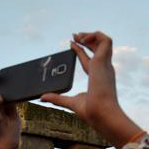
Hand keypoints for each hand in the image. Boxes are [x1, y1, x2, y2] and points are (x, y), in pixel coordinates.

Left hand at [40, 32, 139, 147]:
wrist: (101, 113)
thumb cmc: (91, 112)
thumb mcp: (70, 102)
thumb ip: (57, 98)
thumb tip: (42, 97)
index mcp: (98, 77)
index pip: (90, 59)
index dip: (81, 50)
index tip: (71, 43)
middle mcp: (104, 69)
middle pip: (99, 47)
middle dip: (87, 38)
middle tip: (73, 36)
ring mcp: (105, 64)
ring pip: (104, 41)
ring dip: (90, 35)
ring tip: (76, 36)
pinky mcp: (103, 60)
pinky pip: (105, 40)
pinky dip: (94, 35)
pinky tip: (81, 40)